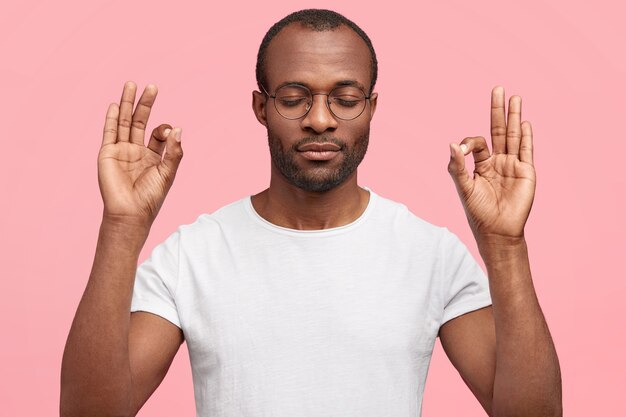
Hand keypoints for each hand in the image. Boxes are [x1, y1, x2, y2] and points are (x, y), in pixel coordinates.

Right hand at [98, 82, 182, 225]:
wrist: (130, 213)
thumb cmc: (150, 197)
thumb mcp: (168, 173)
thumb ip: (174, 152)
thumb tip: (178, 129)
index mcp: (152, 157)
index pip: (157, 135)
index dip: (163, 129)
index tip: (166, 133)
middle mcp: (135, 151)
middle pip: (140, 121)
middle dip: (145, 104)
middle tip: (152, 86)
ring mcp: (120, 151)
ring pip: (124, 122)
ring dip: (127, 104)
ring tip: (131, 84)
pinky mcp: (107, 153)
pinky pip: (109, 132)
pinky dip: (111, 118)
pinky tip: (115, 104)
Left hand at [448, 86, 534, 241]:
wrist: (497, 231)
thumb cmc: (478, 212)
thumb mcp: (464, 187)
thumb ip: (457, 166)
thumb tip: (452, 144)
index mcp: (481, 165)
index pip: (478, 143)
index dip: (469, 142)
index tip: (462, 149)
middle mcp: (498, 162)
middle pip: (498, 131)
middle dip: (497, 110)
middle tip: (497, 88)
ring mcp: (514, 165)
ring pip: (514, 136)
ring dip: (514, 117)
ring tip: (515, 98)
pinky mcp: (526, 172)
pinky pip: (526, 150)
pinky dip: (526, 136)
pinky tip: (524, 122)